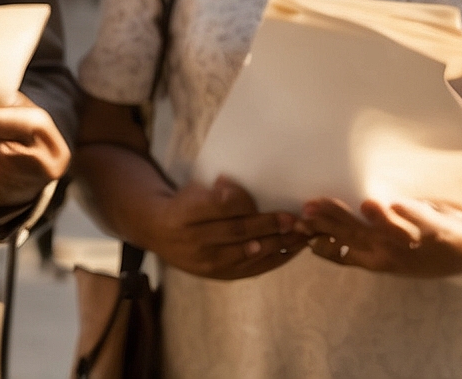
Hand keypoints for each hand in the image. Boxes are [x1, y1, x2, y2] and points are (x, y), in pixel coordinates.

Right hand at [130, 176, 303, 280]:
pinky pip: (252, 268)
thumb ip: (216, 190)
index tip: (264, 197)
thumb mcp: (193, 189)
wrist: (159, 234)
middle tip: (295, 219)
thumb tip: (235, 185)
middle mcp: (194, 240)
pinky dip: (275, 259)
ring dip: (279, 244)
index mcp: (185, 212)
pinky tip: (293, 250)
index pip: (220, 206)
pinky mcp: (218, 275)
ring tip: (301, 234)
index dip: (243, 201)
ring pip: (248, 253)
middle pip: (238, 232)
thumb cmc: (185, 204)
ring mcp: (206, 262)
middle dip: (269, 225)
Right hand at [300, 197, 461, 277]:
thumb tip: (349, 214)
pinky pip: (421, 224)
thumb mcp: (403, 247)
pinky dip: (407, 214)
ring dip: (371, 221)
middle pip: (360, 238)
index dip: (324, 245)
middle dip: (334, 223)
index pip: (347, 255)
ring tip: (355, 208)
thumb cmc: (438, 243)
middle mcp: (397, 257)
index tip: (301, 231)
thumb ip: (378, 233)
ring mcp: (419, 247)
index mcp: (385, 261)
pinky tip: (388, 205)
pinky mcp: (440, 235)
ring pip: (388, 232)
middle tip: (309, 209)